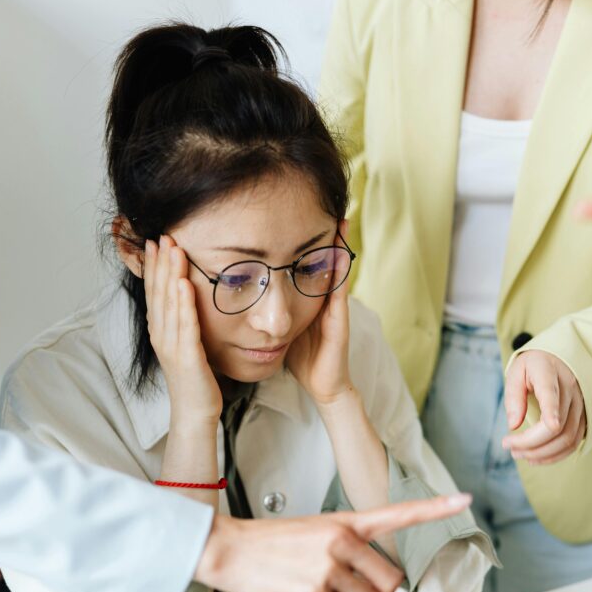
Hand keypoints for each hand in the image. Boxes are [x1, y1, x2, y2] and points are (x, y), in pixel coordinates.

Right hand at [144, 235, 221, 424]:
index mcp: (159, 331)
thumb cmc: (194, 379)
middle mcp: (161, 335)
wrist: (195, 412)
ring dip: (171, 275)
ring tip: (174, 249)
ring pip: (170, 304)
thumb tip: (181, 300)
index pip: (154, 293)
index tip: (155, 242)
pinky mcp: (187, 356)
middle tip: (163, 235)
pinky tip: (186, 283)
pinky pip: (185, 325)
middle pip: (159, 293)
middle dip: (160, 263)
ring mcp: (172, 346)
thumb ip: (180, 323)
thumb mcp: (184, 345)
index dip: (153, 267)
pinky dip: (185, 303)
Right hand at [195, 494, 471, 591]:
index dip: (434, 508)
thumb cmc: (271, 544)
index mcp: (346, 522)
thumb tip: (376, 584)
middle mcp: (342, 541)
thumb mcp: (315, 531)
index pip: (398, 512)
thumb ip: (349, 547)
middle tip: (353, 590)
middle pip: (391, 580)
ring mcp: (330, 567)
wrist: (229, 550)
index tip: (464, 499)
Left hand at [286, 222, 351, 404]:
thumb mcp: (285, 329)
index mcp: (310, 300)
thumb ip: (274, 312)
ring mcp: (334, 308)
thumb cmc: (304, 359)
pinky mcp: (339, 319)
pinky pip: (340, 290)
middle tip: (325, 205)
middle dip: (326, 235)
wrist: (323, 386)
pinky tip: (340, 253)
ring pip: (336, 270)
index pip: (307, 264)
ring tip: (339, 219)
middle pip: (325, 260)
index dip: (305, 242)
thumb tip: (251, 295)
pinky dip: (340, 270)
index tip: (298, 217)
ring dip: (339, 245)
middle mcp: (324, 299)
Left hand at [502, 350, 585, 463]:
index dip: (553, 411)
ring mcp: (580, 404)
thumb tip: (513, 425)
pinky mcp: (583, 416)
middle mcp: (570, 389)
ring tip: (519, 454)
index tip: (550, 425)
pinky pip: (574, 441)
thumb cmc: (533, 366)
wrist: (557, 358)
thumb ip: (513, 396)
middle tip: (509, 447)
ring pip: (568, 437)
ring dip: (542, 453)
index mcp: (549, 373)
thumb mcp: (516, 372)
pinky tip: (536, 457)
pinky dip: (556, 455)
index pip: (552, 394)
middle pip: (557, 425)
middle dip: (530, 443)